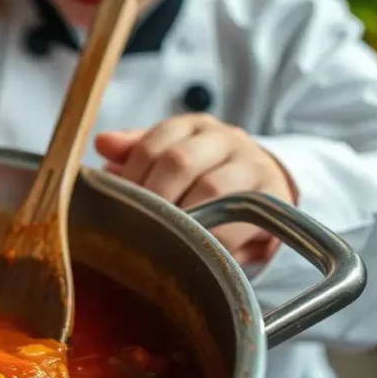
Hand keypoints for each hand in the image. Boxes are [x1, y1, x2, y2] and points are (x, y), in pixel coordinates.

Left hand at [95, 113, 297, 263]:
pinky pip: (239, 223)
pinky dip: (214, 240)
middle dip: (154, 199)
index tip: (119, 205)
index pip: (151, 144)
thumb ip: (134, 152)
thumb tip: (102, 143)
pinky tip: (197, 251)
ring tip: (164, 240)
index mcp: (192, 126)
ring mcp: (252, 166)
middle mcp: (225, 139)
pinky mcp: (274, 198)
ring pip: (211, 190)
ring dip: (182, 219)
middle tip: (139, 226)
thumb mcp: (168, 157)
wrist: (263, 186)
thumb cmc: (203, 174)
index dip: (131, 178)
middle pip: (179, 162)